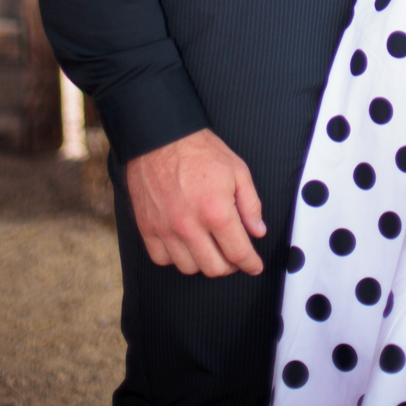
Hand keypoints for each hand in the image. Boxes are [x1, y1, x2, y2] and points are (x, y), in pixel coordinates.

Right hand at [126, 127, 266, 277]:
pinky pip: (162, 259)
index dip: (251, 264)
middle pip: (214, 268)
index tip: (254, 266)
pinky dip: (176, 257)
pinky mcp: (147, 228)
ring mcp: (166, 230)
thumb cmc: (198, 150)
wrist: (161, 137)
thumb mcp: (237, 170)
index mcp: (216, 211)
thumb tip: (257, 230)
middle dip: (230, 266)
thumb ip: (251, 204)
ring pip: (189, 268)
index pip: (238, 253)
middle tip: (234, 255)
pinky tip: (185, 244)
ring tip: (210, 247)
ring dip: (203, 262)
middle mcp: (190, 226)